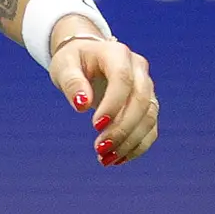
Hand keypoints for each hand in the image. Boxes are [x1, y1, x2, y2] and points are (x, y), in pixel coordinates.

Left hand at [48, 21, 158, 166]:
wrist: (87, 57)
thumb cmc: (73, 61)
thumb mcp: (64, 66)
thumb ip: (72, 82)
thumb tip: (81, 105)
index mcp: (117, 54)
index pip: (122, 79)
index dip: (113, 104)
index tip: (95, 126)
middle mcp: (138, 69)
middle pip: (141, 100)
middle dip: (123, 128)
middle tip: (100, 148)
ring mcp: (147, 86)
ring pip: (149, 116)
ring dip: (130, 141)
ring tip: (106, 159)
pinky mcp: (148, 104)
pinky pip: (150, 127)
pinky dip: (138, 145)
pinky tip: (119, 159)